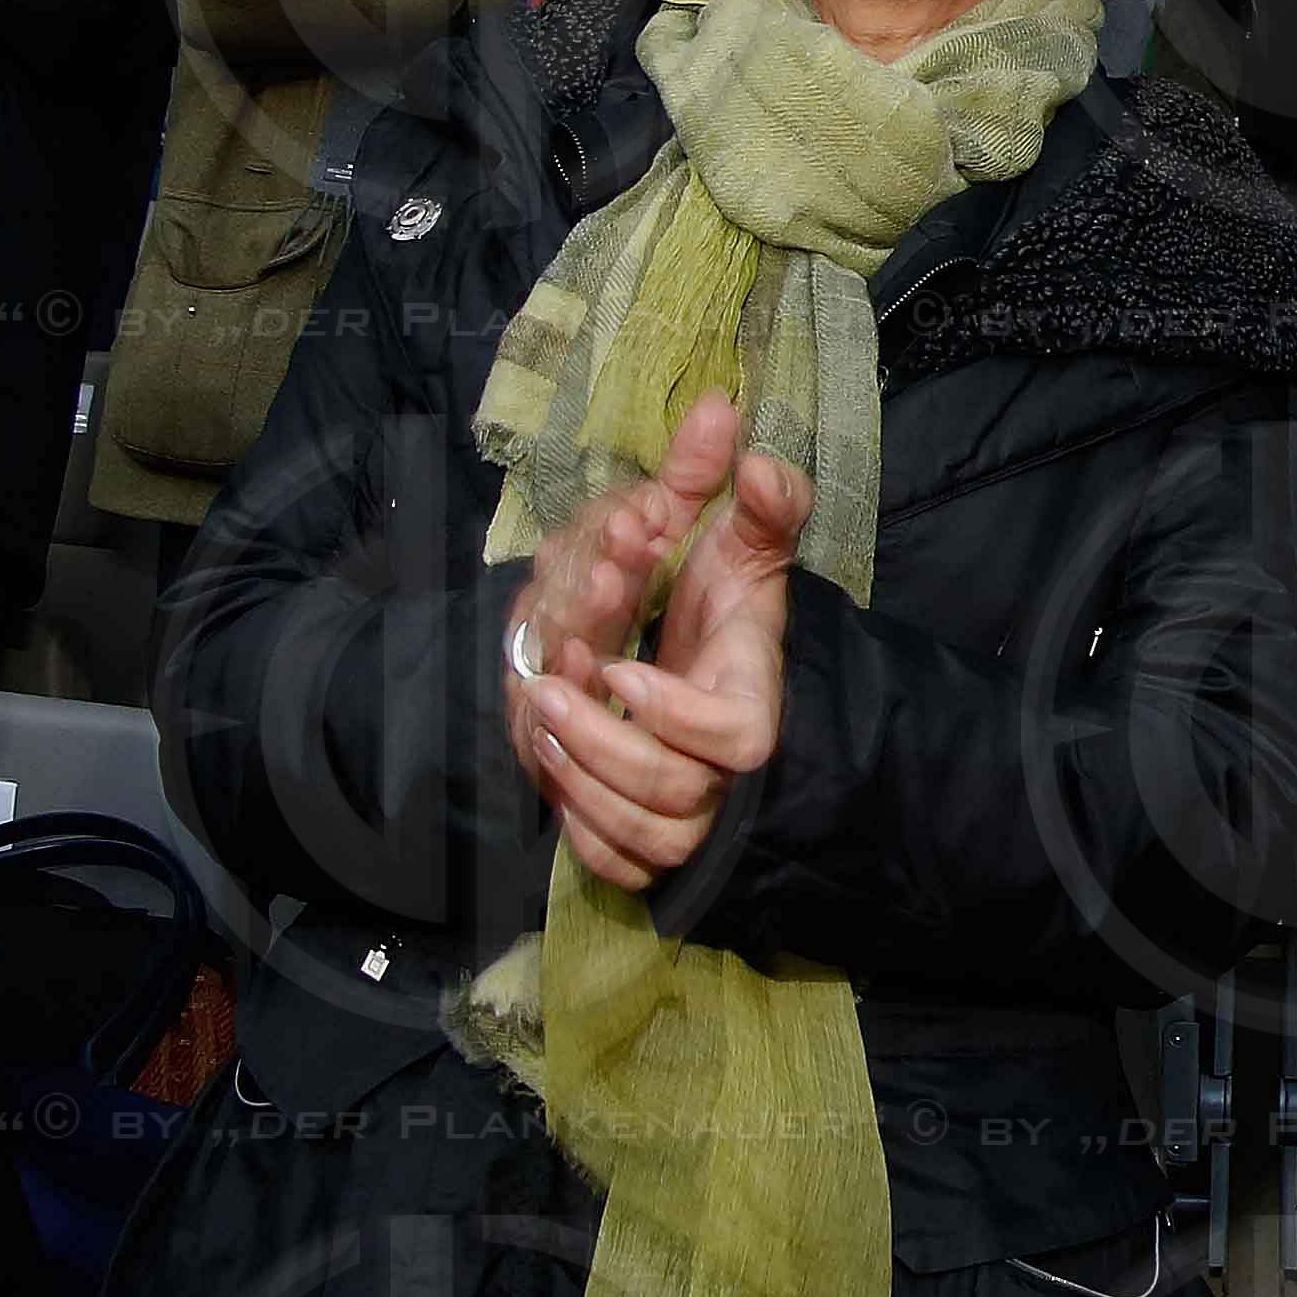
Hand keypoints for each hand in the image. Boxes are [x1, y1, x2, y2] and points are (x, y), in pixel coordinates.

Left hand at [507, 392, 805, 890]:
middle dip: (603, 744)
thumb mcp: (744, 552)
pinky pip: (617, 864)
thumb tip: (733, 431)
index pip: (735, 740)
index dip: (676, 715)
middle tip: (547, 690)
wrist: (723, 681)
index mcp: (754, 707)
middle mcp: (728, 777)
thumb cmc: (728, 616)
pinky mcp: (654, 846)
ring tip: (541, 720)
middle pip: (672, 793)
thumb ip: (756, 502)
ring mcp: (693, 820)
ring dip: (580, 779)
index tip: (621, 668)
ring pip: (640, 836)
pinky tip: (553, 770)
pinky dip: (580, 828)